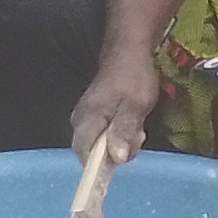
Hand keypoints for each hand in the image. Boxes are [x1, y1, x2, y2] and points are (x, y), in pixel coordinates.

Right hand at [69, 50, 157, 169]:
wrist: (129, 52)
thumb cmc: (133, 77)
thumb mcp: (136, 105)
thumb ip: (124, 131)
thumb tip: (117, 158)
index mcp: (87, 120)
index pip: (86, 156)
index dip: (104, 165)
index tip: (125, 155)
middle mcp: (79, 122)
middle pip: (92, 153)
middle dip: (116, 153)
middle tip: (138, 137)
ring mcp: (84, 119)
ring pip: (98, 145)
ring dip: (119, 144)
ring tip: (138, 130)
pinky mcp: (93, 116)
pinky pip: (102, 135)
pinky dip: (118, 136)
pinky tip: (132, 126)